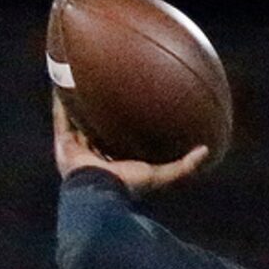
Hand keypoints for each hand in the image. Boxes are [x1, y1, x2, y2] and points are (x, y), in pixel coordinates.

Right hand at [52, 91, 207, 193]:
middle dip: (102, 109)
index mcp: (118, 163)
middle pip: (99, 128)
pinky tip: (64, 77)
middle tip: (108, 85)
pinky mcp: (63, 145)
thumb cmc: (130, 187)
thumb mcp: (162, 175)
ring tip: (80, 75)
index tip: (135, 106)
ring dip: (79, 100)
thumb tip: (206, 150)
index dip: (126, 124)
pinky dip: (61, 98)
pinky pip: (62, 116)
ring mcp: (78, 151)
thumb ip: (184, 166)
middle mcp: (97, 156)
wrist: (100, 193)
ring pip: (79, 120)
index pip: (122, 140)